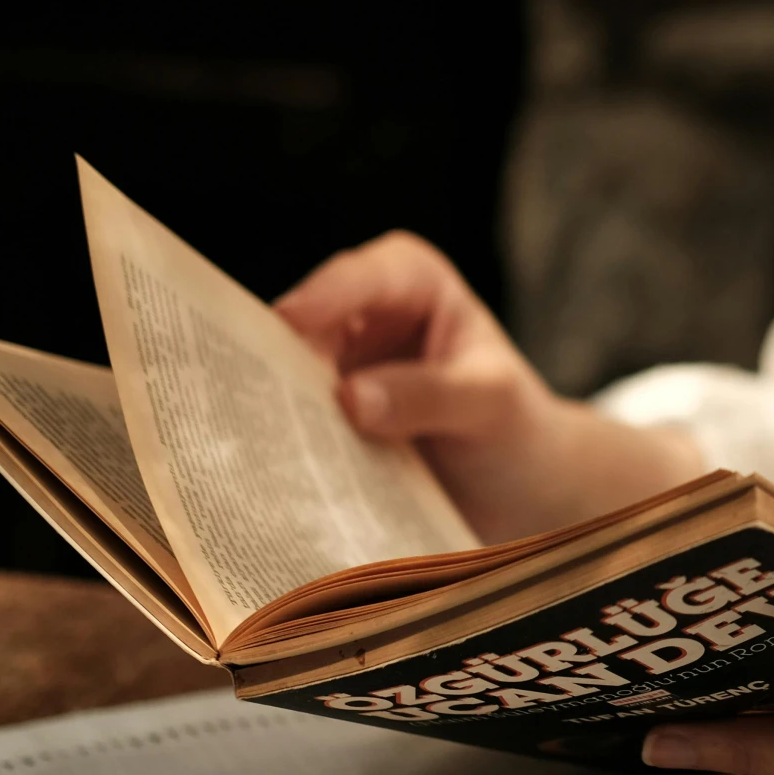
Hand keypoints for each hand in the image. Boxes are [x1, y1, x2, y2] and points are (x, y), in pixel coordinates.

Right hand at [274, 231, 703, 540]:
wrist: (525, 498)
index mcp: (412, 283)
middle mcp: (365, 320)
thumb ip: (431, 395)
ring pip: (289, 384)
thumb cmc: (518, 432)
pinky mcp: (327, 429)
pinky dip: (283, 451)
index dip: (325, 296)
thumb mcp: (491, 406)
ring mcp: (340, 376)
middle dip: (280, 361)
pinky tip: (266, 479)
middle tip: (248, 396)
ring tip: (251, 446)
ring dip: (274, 414)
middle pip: (307, 330)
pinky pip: (292, 433)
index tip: (291, 322)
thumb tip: (351, 399)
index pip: (363, 276)